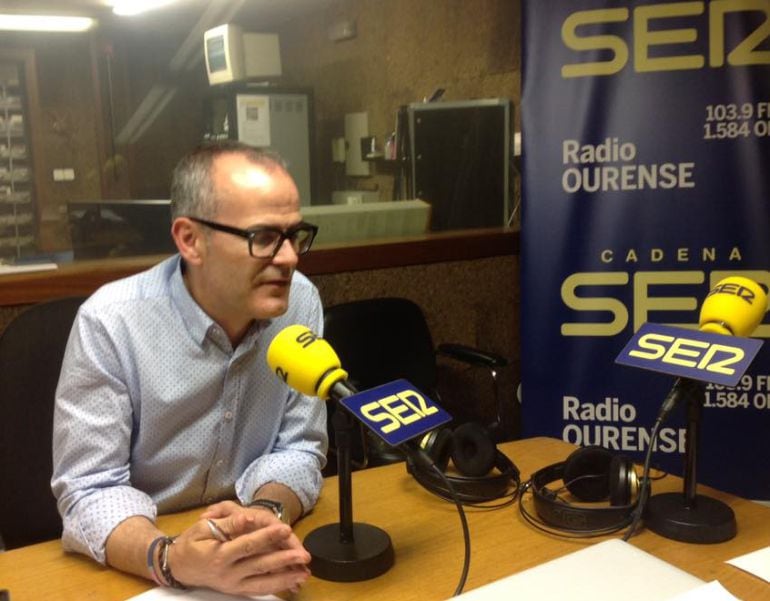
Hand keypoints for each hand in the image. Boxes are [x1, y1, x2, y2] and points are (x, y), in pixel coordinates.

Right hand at [168, 504, 310, 595]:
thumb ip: (228, 524)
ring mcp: (233, 585)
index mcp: (219, 555)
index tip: (285, 528)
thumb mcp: (204, 528)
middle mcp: (228, 573)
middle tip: (303, 555)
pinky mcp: (237, 590)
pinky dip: (276, 587)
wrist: (178, 567)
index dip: (267, 537)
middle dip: (283, 560)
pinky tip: (292, 583)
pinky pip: (259, 589)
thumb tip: (248, 518)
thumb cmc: (192, 543)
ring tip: (304, 574)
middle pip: (259, 566)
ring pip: (262, 582)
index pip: (247, 545)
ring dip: (285, 578)